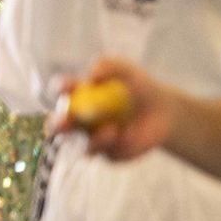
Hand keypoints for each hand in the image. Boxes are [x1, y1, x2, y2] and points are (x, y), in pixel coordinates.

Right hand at [45, 59, 171, 160]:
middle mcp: (78, 119)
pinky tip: (123, 135)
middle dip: (57, 124)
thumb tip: (92, 75)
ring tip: (112, 130)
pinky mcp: (105, 153)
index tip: (65, 87)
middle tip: (65, 122)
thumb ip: (109, 66)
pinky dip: (108, 145)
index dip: (59, 88)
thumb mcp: (128, 72)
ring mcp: (89, 138)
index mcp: (77, 94)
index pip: (62, 90)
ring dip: (89, 139)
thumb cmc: (141, 87)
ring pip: (76, 145)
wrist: (163, 113)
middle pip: (58, 125)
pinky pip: (101, 153)